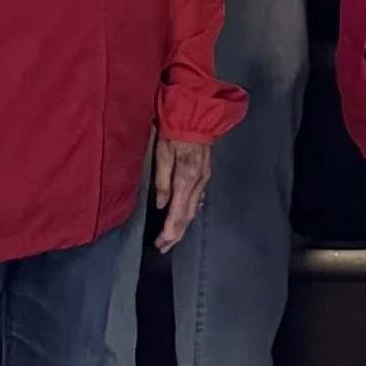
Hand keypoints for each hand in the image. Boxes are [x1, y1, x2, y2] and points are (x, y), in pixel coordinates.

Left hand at [152, 133, 214, 251]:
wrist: (196, 117)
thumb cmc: (174, 133)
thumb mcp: (163, 154)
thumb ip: (162, 181)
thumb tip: (162, 205)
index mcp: (186, 180)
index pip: (178, 213)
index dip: (169, 231)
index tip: (160, 244)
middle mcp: (198, 184)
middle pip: (187, 216)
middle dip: (176, 234)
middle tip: (164, 248)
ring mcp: (204, 180)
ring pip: (194, 209)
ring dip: (183, 226)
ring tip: (172, 238)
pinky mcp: (205, 175)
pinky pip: (197, 200)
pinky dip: (190, 213)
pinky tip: (185, 217)